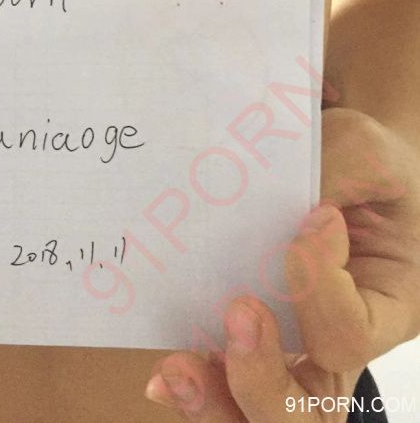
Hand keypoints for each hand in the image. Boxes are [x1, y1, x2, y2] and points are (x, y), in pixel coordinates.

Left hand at [144, 107, 419, 419]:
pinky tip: (163, 378)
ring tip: (178, 370)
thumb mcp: (366, 151)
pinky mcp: (248, 338)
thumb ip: (333, 168)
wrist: (347, 166)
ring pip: (260, 410)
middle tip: (237, 315)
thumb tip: (263, 188)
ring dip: (215, 398)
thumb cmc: (365, 165)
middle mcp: (337, 346)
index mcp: (384, 307)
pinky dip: (194, 386)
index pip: (350, 331)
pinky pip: (222, 381)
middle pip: (310, 410)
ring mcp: (290, 350)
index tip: (316, 219)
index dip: (320, 287)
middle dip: (264, 382)